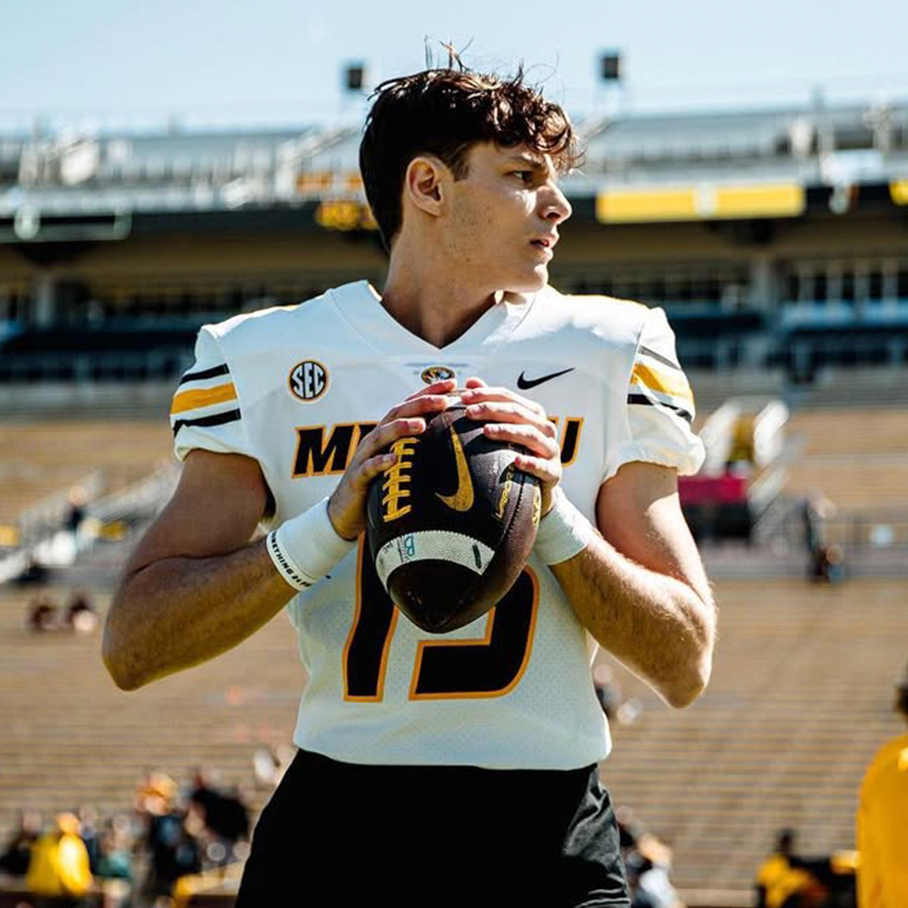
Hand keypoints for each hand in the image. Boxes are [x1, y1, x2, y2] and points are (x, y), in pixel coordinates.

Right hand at [327, 379, 457, 539]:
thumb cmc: (380, 484)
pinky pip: (368, 467)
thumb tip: (456, 439)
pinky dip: (380, 462)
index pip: (410, 405)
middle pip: (397, 414)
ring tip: (421, 424)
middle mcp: (376, 438)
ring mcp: (365, 456)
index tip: (453, 383)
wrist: (347, 511)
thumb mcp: (403, 461)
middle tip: (443, 400)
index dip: (429, 392)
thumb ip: (422, 447)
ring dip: (401, 428)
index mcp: (389, 432)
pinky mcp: (358, 478)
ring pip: (382, 436)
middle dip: (420, 404)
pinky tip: (394, 459)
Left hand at [459, 377, 561, 515]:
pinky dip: (530, 462)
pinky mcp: (553, 471)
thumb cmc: (519, 451)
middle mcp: (545, 428)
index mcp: (533, 414)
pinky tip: (515, 461)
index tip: (464, 398)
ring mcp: (551, 450)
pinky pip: (543, 466)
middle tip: (469, 413)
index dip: (487, 394)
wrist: (540, 486)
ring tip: (486, 431)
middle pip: (518, 413)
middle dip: (492, 410)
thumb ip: (491, 404)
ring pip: (530, 435)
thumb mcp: (506, 427)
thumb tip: (471, 381)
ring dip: (507, 431)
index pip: (509, 397)